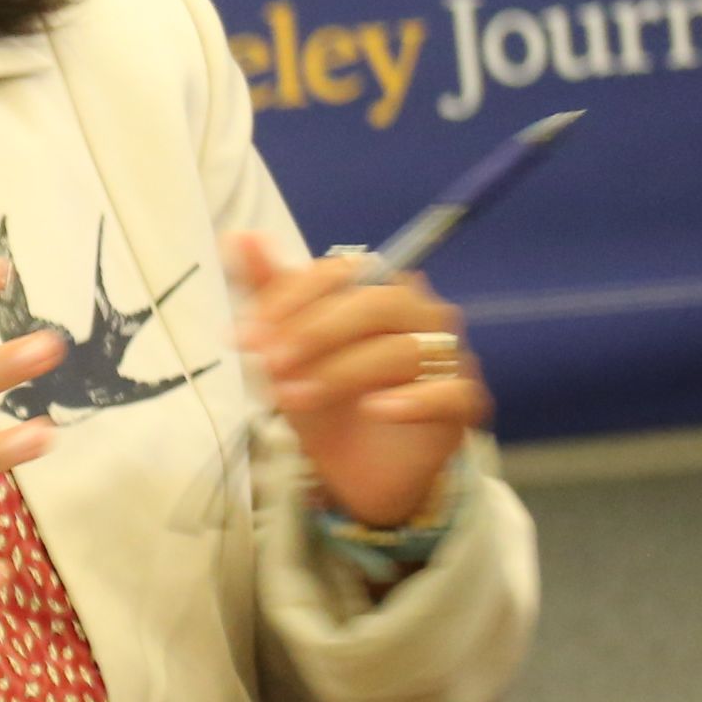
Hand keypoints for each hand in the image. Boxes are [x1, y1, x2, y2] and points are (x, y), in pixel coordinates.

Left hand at [230, 233, 483, 531]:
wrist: (359, 466)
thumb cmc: (328, 394)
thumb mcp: (287, 346)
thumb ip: (266, 291)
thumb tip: (239, 235)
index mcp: (379, 290)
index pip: (341, 273)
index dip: (291, 299)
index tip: (246, 335)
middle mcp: (420, 315)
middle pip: (378, 304)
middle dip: (316, 332)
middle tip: (268, 365)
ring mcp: (447, 356)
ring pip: (404, 349)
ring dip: (342, 372)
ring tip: (293, 399)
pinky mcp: (462, 402)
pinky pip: (450, 393)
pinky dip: (413, 400)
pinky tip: (374, 410)